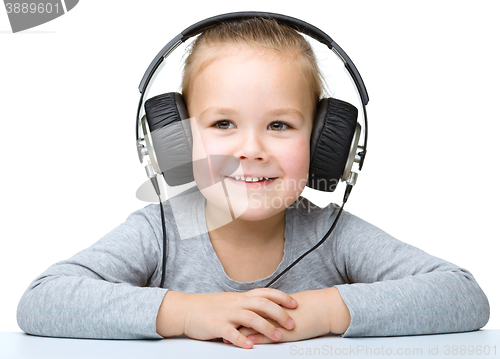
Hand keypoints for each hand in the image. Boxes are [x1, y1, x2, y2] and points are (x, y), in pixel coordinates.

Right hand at [156, 288, 296, 348]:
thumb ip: (246, 306)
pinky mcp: (216, 325)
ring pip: (250, 317)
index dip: (281, 297)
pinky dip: (241, 339)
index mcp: (241, 297)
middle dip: (279, 314)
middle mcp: (236, 303)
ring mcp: (226, 313)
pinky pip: (230, 332)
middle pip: (262, 304)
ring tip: (277, 337)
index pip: (265, 293)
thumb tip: (266, 311)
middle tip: (292, 324)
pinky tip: (250, 346)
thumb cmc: (209, 307)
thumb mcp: (230, 303)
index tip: (295, 304)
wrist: (185, 309)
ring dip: (266, 327)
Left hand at [226, 287, 349, 344]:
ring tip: (223, 338)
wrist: (324, 308)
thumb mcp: (287, 306)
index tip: (221, 317)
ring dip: (237, 333)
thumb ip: (274, 308)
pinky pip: (266, 336)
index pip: (246, 307)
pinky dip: (254, 339)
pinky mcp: (284, 332)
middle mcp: (270, 310)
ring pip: (252, 326)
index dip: (233, 313)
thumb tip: (264, 310)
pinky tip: (244, 343)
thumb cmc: (309, 307)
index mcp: (270, 303)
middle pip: (244, 316)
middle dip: (230, 323)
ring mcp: (276, 321)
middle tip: (215, 327)